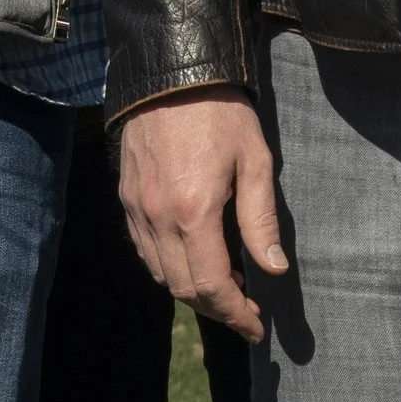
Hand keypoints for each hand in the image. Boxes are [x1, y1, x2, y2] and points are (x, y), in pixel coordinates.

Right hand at [118, 89, 283, 338]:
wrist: (171, 73)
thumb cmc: (222, 113)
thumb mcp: (256, 161)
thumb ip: (261, 220)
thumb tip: (274, 269)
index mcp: (195, 211)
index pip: (212, 285)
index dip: (235, 313)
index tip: (256, 327)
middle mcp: (158, 217)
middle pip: (183, 288)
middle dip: (216, 309)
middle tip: (244, 313)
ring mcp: (137, 209)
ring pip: (159, 274)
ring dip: (191, 291)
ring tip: (225, 290)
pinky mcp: (126, 198)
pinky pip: (143, 250)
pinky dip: (168, 268)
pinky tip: (193, 261)